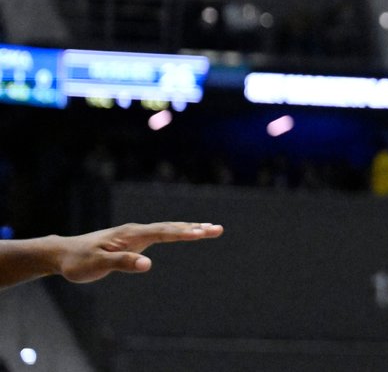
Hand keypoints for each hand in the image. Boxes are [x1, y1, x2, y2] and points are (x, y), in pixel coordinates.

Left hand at [54, 222, 223, 282]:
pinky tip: (187, 233)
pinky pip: (163, 234)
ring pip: (169, 228)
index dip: (183, 233)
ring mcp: (137, 234)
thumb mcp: (97, 264)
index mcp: (131, 234)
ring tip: (211, 229)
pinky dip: (179, 232)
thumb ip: (122, 263)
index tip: (202, 233)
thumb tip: (148, 265)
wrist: (63, 254)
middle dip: (196, 228)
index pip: (163, 232)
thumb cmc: (79, 261)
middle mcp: (137, 230)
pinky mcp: (135, 241)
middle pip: (172, 227)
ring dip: (191, 228)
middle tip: (218, 229)